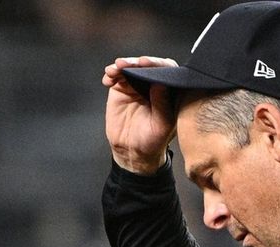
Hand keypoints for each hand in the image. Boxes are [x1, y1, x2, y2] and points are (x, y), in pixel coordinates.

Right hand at [102, 56, 178, 173]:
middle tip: (127, 64)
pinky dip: (111, 74)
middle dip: (137, 62)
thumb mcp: (162, 125)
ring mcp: (138, 85)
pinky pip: (116, 76)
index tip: (146, 63)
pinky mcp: (122, 89)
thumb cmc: (154, 140)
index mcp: (171, 91)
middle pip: (148, 66)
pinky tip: (108, 79)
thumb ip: (162, 105)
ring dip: (122, 65)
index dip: (157, 64)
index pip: (167, 70)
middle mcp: (155, 85)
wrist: (133, 151)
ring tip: (115, 69)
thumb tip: (160, 82)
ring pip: (131, 68)